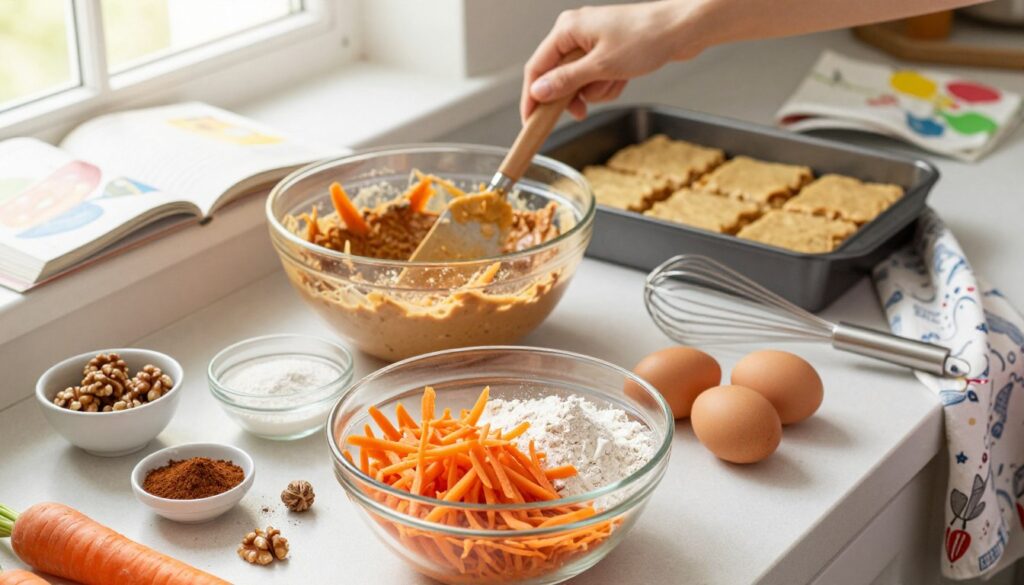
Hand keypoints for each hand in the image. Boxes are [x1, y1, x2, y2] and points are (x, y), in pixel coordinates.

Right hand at [521, 1, 704, 121]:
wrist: (682, 29)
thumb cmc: (646, 38)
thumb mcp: (601, 66)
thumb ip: (566, 81)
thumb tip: (538, 92)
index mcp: (567, 29)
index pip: (536, 68)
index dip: (531, 97)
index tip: (529, 121)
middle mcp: (576, 33)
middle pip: (558, 77)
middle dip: (575, 95)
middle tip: (583, 110)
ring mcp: (592, 43)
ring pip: (579, 82)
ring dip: (597, 91)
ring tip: (616, 81)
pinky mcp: (607, 52)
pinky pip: (596, 79)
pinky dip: (608, 85)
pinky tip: (623, 78)